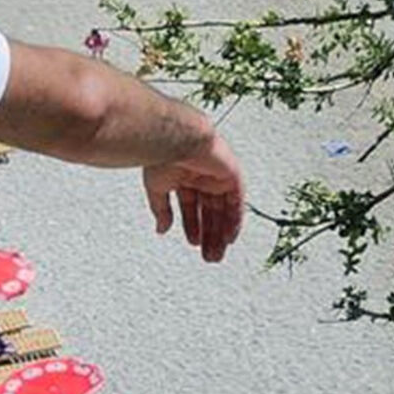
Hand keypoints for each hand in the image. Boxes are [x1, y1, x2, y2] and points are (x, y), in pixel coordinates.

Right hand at [143, 130, 245, 262]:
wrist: (177, 139)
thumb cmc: (162, 154)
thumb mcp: (156, 188)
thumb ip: (161, 210)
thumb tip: (162, 228)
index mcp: (183, 177)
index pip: (191, 207)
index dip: (192, 226)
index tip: (194, 242)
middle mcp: (202, 176)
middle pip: (210, 212)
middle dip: (208, 235)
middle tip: (209, 255)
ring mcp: (218, 176)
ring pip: (223, 210)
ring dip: (220, 233)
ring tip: (217, 253)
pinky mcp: (232, 175)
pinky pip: (237, 202)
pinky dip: (234, 220)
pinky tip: (230, 237)